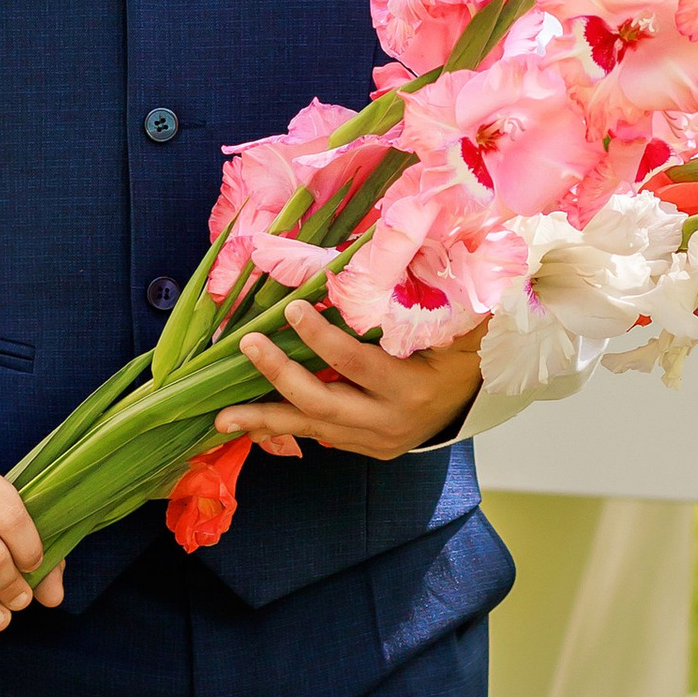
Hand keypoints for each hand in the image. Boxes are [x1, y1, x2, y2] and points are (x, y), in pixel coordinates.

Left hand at [211, 299, 486, 460]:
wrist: (475, 397)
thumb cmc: (464, 349)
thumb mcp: (460, 324)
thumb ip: (440, 295)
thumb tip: (417, 248)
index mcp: (412, 389)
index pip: (357, 363)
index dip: (322, 339)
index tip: (293, 308)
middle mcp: (390, 422)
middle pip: (324, 402)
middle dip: (280, 376)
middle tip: (247, 345)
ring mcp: (376, 440)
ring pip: (313, 428)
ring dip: (266, 418)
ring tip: (222, 417)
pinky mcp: (365, 448)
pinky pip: (318, 436)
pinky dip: (282, 427)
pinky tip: (247, 424)